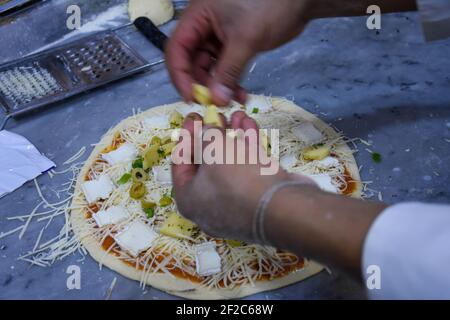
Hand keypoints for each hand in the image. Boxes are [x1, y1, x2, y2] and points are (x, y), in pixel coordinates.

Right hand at [166, 0, 312, 105]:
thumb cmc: (269, 8)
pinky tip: (240, 95)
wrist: (298, 2)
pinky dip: (230, 82)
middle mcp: (203, 26)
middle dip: (202, 84)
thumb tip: (217, 100)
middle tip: (214, 104)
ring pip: (209, 68)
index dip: (180, 75)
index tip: (190, 97)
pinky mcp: (233, 45)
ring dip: (218, 87)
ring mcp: (217, 36)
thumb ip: (228, 71)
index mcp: (198, 16)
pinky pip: (225, 68)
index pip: (177, 49)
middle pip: (191, 61)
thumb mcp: (245, 40)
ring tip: (232, 101)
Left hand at [171, 111, 314, 242]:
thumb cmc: (237, 179)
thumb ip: (207, 134)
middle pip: (206, 163)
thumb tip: (208, 129)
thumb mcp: (214, 149)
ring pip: (230, 164)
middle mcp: (209, 206)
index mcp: (189, 200)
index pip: (180, 164)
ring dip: (233, 137)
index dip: (186, 137)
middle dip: (213, 135)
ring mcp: (236, 204)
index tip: (194, 117)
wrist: (284, 208)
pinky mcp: (258, 199)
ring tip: (237, 115)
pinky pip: (247, 169)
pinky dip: (248, 148)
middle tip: (216, 116)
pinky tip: (250, 125)